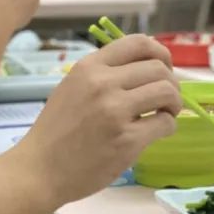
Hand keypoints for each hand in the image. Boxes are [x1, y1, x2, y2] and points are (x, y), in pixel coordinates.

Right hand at [17, 35, 181, 206]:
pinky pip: (165, 123)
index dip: (160, 53)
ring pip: (167, 91)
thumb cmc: (55, 131)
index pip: (138, 43)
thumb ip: (102, 75)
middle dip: (171, 83)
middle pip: (159, 68)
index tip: (164, 68)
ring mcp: (116, 111)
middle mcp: (103, 83)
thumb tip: (143, 68)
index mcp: (89, 67)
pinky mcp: (127, 140)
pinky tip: (157, 132)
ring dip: (174, 103)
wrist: (39, 170)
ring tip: (165, 113)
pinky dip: (168, 126)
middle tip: (166, 99)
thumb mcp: (72, 88)